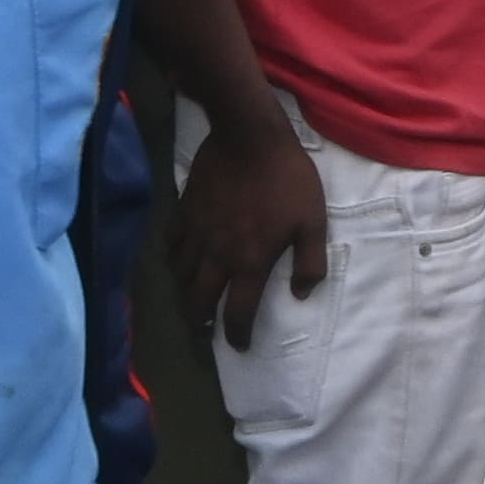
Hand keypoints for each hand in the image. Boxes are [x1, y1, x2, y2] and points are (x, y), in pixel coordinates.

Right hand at [175, 102, 328, 352]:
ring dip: (185, 293)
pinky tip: (177, 259)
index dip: (238, 335)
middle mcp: (218, 256)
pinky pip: (171, 243)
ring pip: (182, 275)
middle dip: (200, 322)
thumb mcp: (313, 222)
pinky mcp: (184, 210)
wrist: (249, 136)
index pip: (239, 312)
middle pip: (200, 301)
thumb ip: (310, 263)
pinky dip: (172, 257)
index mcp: (251, 262)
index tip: (238, 346)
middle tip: (203, 332)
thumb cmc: (287, 179)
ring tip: (190, 301)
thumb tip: (301, 294)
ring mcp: (196, 233)